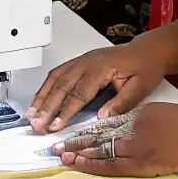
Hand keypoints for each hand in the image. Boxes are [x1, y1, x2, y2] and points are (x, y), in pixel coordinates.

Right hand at [25, 42, 165, 133]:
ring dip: (41, 97)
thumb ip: (120, 103)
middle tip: (35, 125)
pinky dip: (46, 87)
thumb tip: (100, 117)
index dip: (65, 111)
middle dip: (46, 107)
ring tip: (30, 115)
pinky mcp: (79, 62)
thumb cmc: (144, 69)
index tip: (54, 126)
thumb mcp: (139, 88)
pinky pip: (58, 73)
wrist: (147, 51)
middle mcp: (87, 62)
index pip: (79, 93)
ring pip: (56, 78)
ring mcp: (81, 60)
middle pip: (61, 86)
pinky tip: (39, 99)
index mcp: (101, 68)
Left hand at [50, 103, 177, 177]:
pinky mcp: (144, 165)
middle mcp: (132, 130)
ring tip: (62, 158)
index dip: (83, 130)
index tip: (67, 132)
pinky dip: (96, 167)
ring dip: (80, 156)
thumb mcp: (155, 111)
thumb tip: (116, 125)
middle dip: (75, 143)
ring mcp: (137, 149)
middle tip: (55, 147)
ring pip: (101, 152)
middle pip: (97, 137)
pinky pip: (114, 167)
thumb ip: (134, 118)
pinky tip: (83, 168)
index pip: (102, 124)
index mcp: (134, 115)